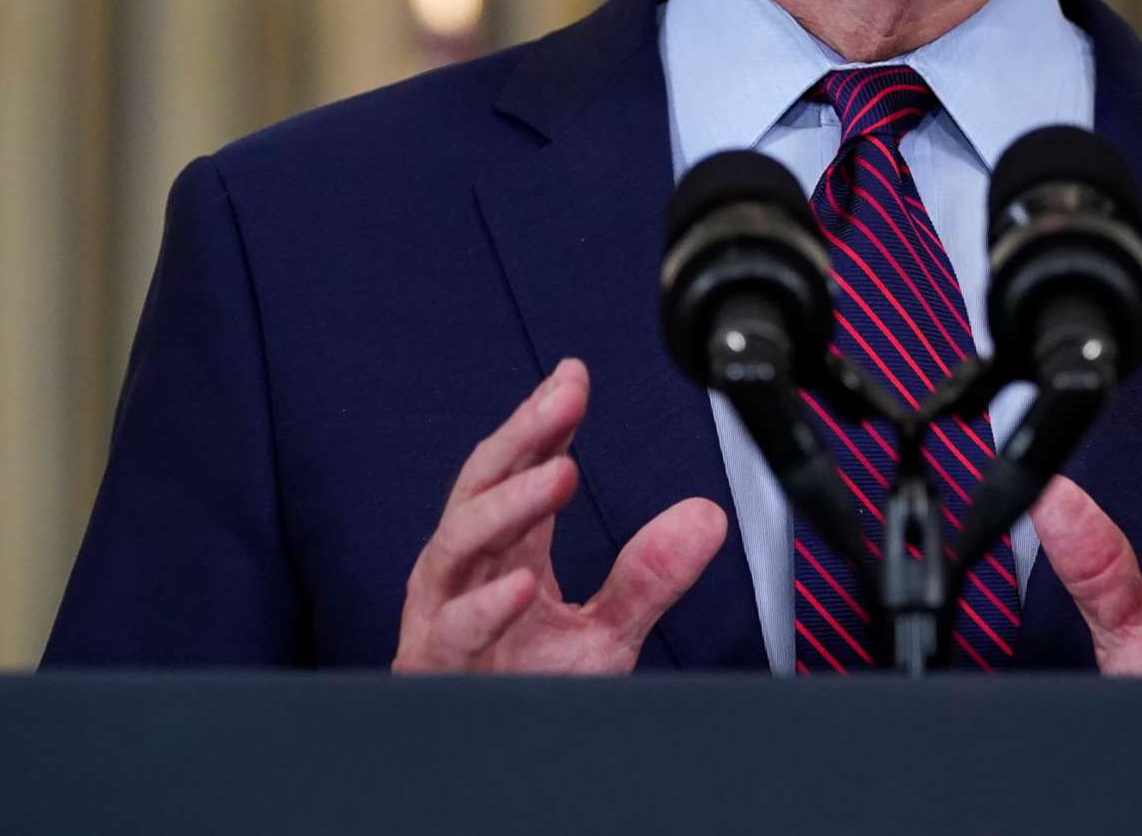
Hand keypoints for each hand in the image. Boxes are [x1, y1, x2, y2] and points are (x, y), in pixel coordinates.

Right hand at [393, 358, 726, 672]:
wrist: (495, 766)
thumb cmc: (531, 693)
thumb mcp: (606, 633)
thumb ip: (649, 576)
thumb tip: (707, 516)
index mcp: (503, 554)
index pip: (519, 471)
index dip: (544, 421)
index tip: (575, 376)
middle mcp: (465, 573)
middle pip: (483, 485)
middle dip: (522, 435)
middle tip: (566, 395)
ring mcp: (442, 614)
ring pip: (459, 544)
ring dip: (509, 504)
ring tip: (560, 473)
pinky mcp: (434, 665)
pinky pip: (452, 630)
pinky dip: (486, 607)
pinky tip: (524, 583)